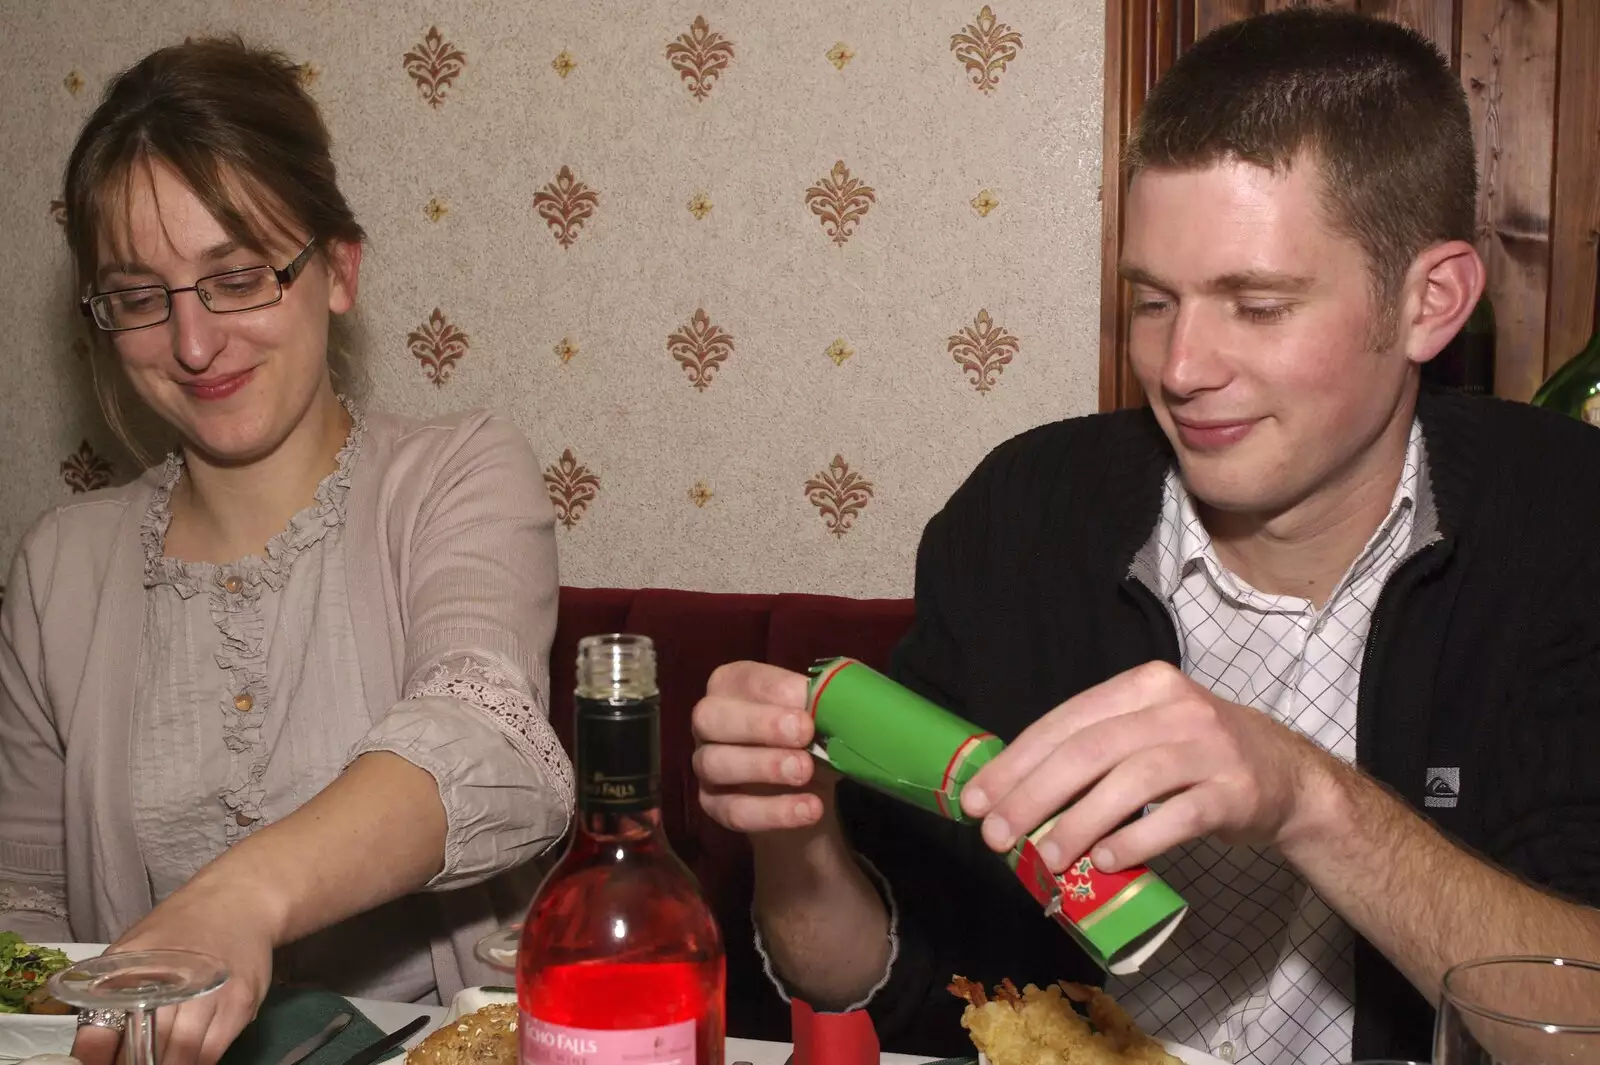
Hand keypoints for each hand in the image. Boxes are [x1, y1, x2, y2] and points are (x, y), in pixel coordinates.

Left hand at [72, 878, 273, 1064]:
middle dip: (136, 1064)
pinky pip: (212, 1053)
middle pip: (144, 1051)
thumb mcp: (133, 951)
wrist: (239, 900)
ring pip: (181, 1057)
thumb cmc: (180, 927)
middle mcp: (171, 984)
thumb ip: (110, 996)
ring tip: (159, 1061)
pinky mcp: (241, 1005)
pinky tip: (188, 1058)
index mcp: (129, 972)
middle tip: (134, 1062)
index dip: (97, 1059)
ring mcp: (210, 996)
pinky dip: (197, 1063)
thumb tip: (95, 1051)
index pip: (100, 1033)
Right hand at [691, 661, 839, 833]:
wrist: (811, 793)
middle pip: (709, 717)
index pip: (739, 679)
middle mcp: (709, 723)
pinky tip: (810, 809)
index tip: (807, 700)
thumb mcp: (823, 717)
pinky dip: (773, 811)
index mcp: (733, 687)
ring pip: (714, 763)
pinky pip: (733, 810)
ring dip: (763, 766)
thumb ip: (822, 704)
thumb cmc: (812, 737)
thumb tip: (831, 702)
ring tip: (805, 771)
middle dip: (758, 723)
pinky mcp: (713, 806)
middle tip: (804, 733)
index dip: (772, 689)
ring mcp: (705, 765)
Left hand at [960, 661, 1340, 872]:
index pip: (1066, 721)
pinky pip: (1178, 817)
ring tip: (1043, 857)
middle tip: (996, 835)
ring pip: (1131, 782)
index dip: (1017, 761)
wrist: (1288, 775)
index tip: (977, 799)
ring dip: (1079, 822)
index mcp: (1143, 685)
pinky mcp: (1235, 792)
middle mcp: (1176, 708)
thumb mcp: (1146, 732)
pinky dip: (1137, 840)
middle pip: (1090, 750)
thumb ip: (1091, 751)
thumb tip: (1012, 794)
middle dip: (1034, 794)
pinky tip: (1105, 862)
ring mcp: (1210, 749)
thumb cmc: (1196, 755)